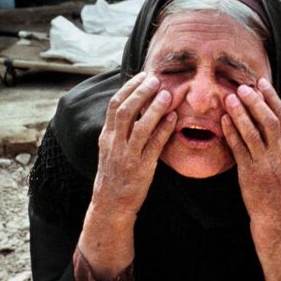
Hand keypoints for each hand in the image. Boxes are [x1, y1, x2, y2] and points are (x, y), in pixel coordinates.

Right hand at [91, 72, 175, 218]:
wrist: (110, 205)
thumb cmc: (114, 174)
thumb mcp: (110, 149)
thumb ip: (119, 129)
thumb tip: (133, 105)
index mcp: (106, 136)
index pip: (114, 105)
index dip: (129, 88)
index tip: (143, 76)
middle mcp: (114, 144)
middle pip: (125, 111)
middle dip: (141, 93)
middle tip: (156, 79)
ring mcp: (127, 156)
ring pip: (139, 127)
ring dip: (154, 108)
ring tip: (168, 95)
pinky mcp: (141, 168)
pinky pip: (153, 146)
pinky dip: (164, 130)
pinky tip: (173, 118)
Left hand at [222, 78, 280, 280]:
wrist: (277, 216)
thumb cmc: (276, 186)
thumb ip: (274, 140)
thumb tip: (260, 114)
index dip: (272, 97)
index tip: (261, 81)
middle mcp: (280, 153)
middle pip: (270, 120)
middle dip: (256, 101)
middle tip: (243, 86)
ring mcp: (266, 163)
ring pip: (255, 133)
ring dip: (242, 114)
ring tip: (230, 98)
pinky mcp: (251, 174)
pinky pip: (240, 150)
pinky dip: (232, 133)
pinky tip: (223, 122)